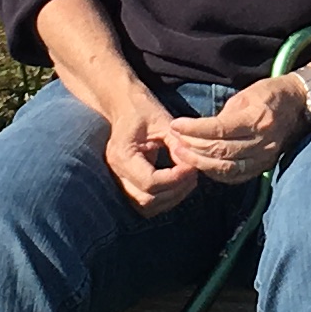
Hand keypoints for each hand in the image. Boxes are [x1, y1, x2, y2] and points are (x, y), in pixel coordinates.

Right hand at [96, 85, 199, 214]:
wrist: (123, 105)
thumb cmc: (143, 109)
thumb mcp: (163, 121)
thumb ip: (178, 144)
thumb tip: (192, 166)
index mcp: (122, 155)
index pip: (150, 182)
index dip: (175, 179)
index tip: (192, 167)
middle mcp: (117, 172)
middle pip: (147, 200)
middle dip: (175, 190)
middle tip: (193, 175)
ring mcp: (119, 180)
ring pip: (145, 206)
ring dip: (170, 198)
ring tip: (188, 180)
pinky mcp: (126, 183)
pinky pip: (144, 202)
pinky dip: (163, 198)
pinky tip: (177, 183)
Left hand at [164, 75, 305, 184]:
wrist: (298, 104)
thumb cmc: (268, 94)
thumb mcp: (244, 95)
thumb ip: (223, 116)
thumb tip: (199, 131)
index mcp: (258, 118)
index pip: (220, 130)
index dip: (194, 130)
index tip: (176, 126)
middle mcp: (264, 141)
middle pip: (222, 151)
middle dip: (193, 148)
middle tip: (174, 143)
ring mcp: (266, 156)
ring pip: (227, 168)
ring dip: (201, 163)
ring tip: (182, 155)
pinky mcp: (265, 166)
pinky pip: (237, 176)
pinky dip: (216, 173)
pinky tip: (202, 165)